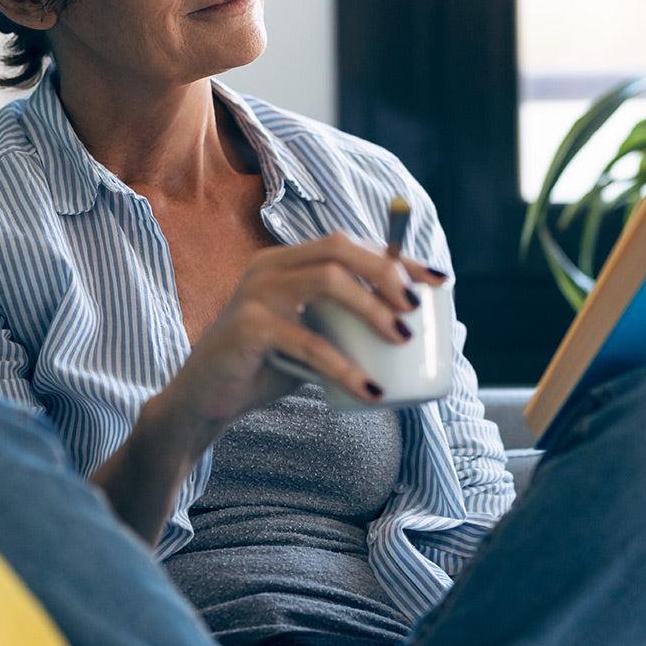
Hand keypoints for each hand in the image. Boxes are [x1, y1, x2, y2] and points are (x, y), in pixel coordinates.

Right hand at [161, 230, 448, 429]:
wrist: (206, 400)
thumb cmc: (265, 367)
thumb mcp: (312, 340)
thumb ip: (346, 329)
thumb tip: (415, 334)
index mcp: (287, 261)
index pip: (350, 244)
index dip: (398, 257)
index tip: (439, 279)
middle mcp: (270, 266)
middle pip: (339, 247)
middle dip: (387, 271)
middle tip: (416, 308)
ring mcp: (255, 294)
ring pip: (327, 280)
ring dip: (372, 307)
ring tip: (401, 340)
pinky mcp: (247, 329)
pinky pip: (307, 342)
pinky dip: (344, 367)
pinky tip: (370, 390)